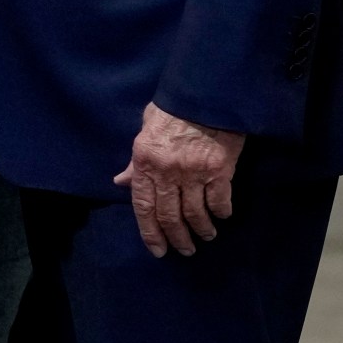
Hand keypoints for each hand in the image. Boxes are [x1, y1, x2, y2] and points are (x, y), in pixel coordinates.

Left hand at [112, 103, 244, 257]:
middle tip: (185, 250)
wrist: (205, 92)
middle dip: (177, 238)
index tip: (158, 250)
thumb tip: (121, 182)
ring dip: (201, 230)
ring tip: (206, 236)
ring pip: (195, 214)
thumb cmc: (173, 109)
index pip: (143, 206)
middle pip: (169, 216)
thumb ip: (135, 161)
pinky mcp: (219, 169)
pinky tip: (221, 217)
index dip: (149, 233)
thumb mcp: (145, 130)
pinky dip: (221, 213)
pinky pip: (219, 201)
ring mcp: (194, 172)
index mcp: (144, 161)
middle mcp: (167, 171)